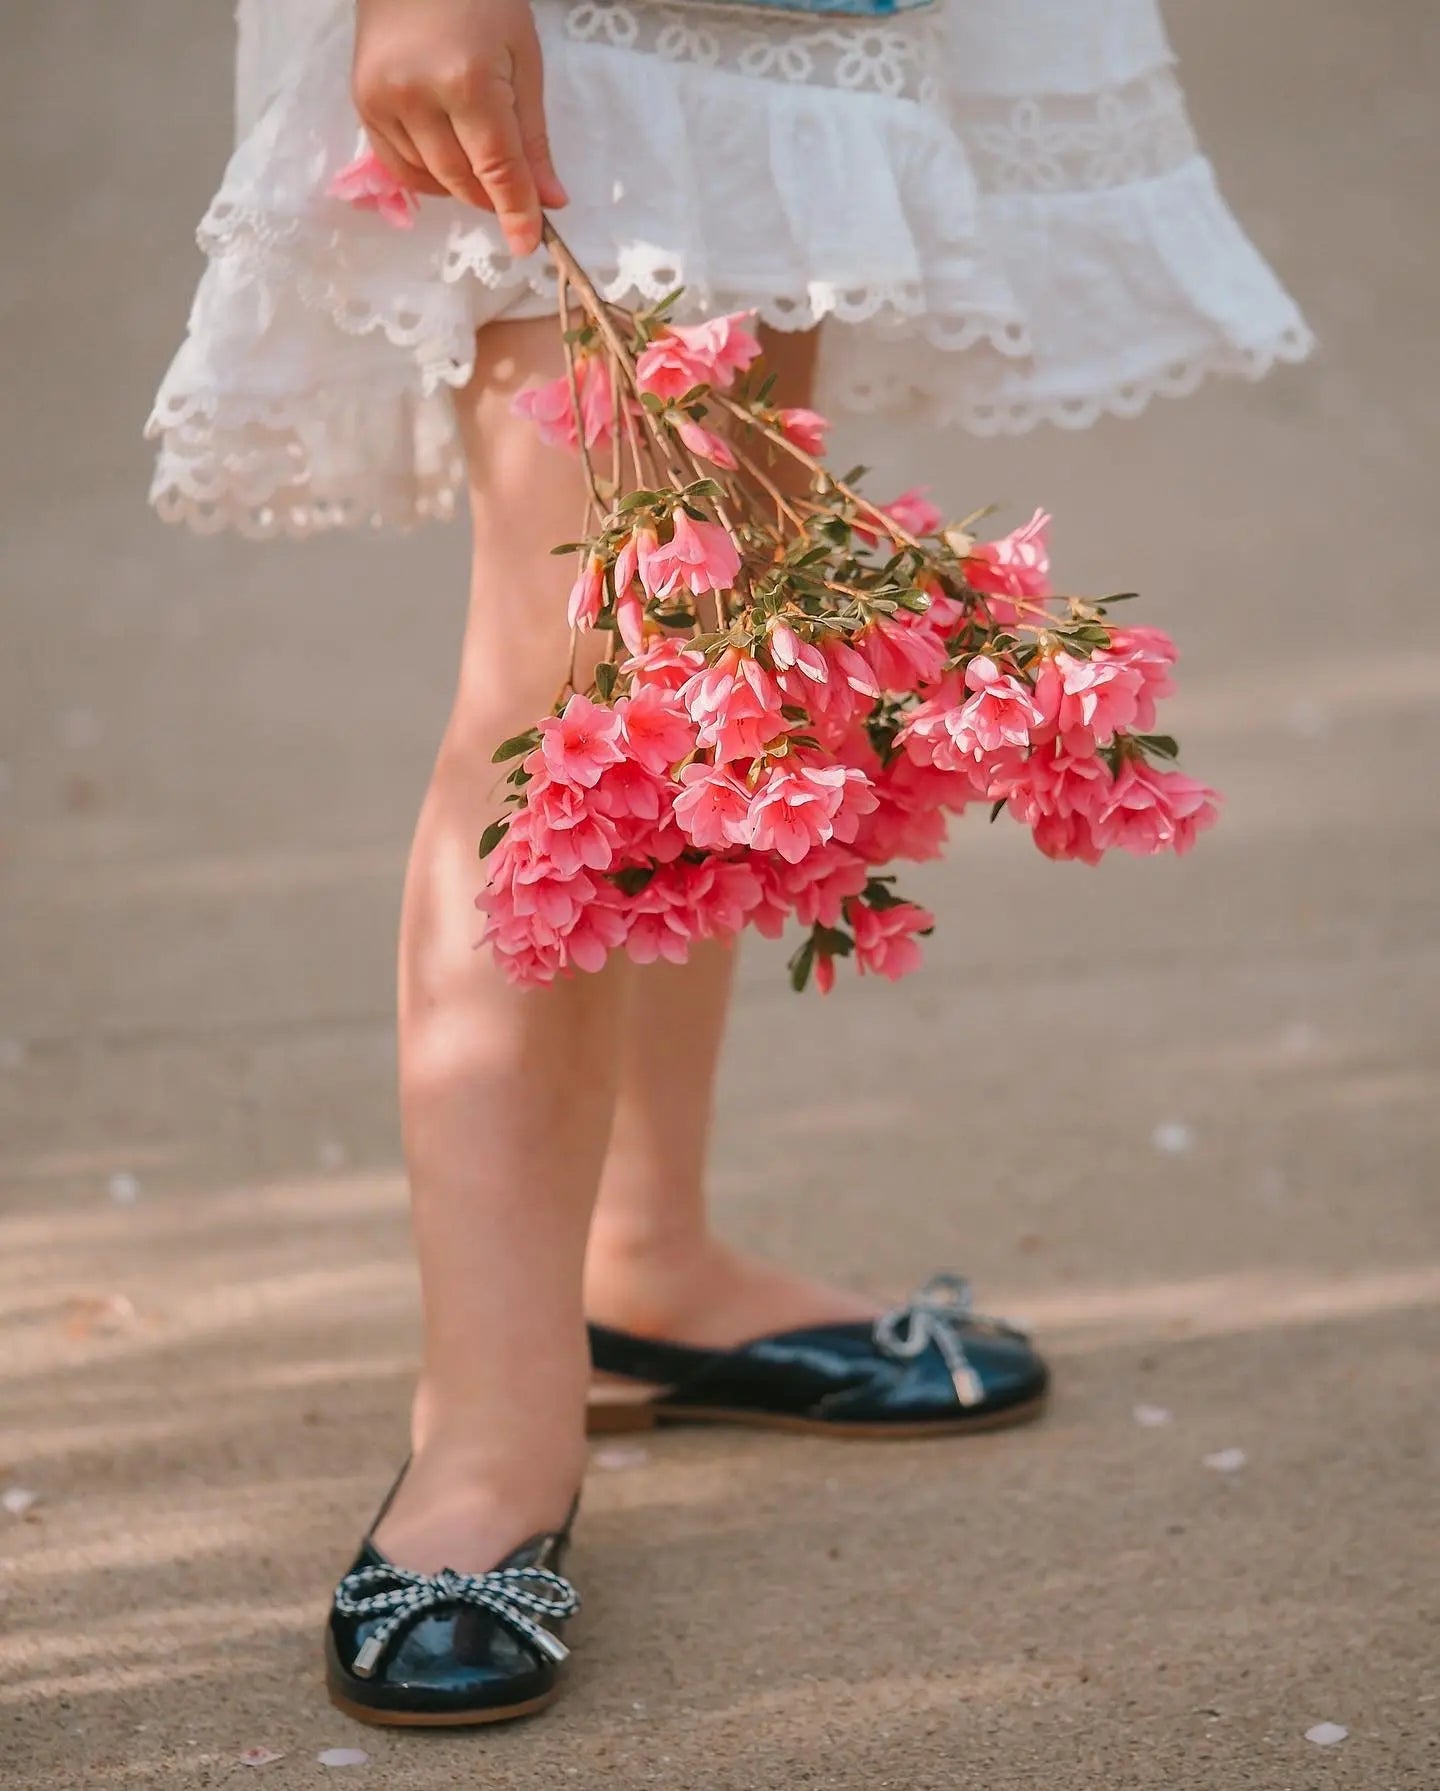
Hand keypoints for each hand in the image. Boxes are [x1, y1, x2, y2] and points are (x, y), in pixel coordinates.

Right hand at [352, 0, 566, 256]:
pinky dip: (428, 176)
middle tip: (513, 197)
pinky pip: (399, 166)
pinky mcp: (363, 104)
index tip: (528, 245)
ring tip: (479, 161)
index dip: (515, 211)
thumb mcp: (522, 59)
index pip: (496, 167)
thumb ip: (532, 137)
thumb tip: (549, 201)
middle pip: (460, 180)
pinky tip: (446, 157)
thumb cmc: (480, 1)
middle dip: (491, 198)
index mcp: (467, 80)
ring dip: (461, 187)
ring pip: (429, 180)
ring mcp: (383, 101)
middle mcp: (417, 95)